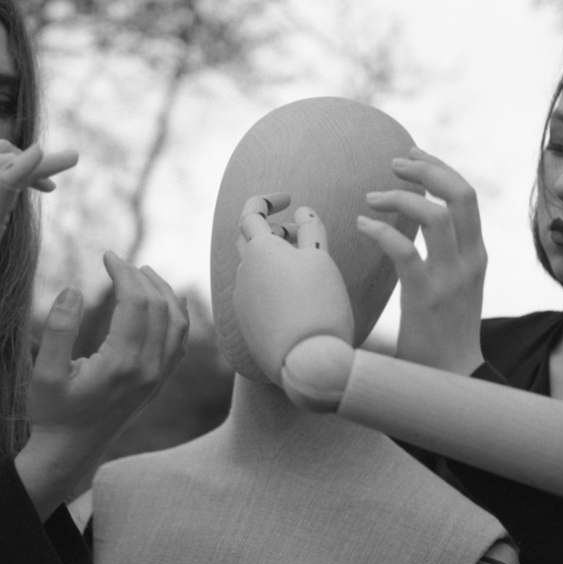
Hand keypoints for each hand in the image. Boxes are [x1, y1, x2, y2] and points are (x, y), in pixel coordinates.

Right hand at [16, 253, 188, 515]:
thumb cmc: (52, 413)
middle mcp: (148, 369)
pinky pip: (179, 341)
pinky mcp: (159, 382)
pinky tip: (163, 301)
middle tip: (118, 261)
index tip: (108, 256)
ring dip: (164, 292)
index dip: (124, 273)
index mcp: (122, 364)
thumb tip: (73, 290)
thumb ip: (57, 330)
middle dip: (141, 277)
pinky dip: (176, 314)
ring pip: (178, 323)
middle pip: (159, 307)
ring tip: (144, 272)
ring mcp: (158, 377)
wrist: (70, 453)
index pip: (137, 302)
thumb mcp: (43, 374)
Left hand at [233, 193, 354, 382]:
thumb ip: (311, 230)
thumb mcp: (322, 260)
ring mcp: (241, 300)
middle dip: (272, 230)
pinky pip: (253, 293)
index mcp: (259, 252)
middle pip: (248, 239)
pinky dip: (270, 284)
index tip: (289, 200)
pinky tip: (294, 297)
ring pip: (251, 268)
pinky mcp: (246, 324)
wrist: (308, 363)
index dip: (267, 200)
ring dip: (272, 258)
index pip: (251, 213)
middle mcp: (242, 273)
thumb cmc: (320, 305)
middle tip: (298, 234)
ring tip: (301, 266)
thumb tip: (302, 211)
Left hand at [358, 147, 485, 374]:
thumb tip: (416, 225)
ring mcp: (451, 278)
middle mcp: (470, 260)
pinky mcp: (426, 297)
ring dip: (400, 197)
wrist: (453, 379)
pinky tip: (362, 225)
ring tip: (371, 198)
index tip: (411, 155)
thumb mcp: (454, 286)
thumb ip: (445, 255)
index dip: (439, 168)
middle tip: (394, 163)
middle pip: (460, 194)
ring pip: (435, 215)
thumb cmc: (444, 334)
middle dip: (426, 169)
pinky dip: (380, 231)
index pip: (467, 195)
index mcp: (477, 254)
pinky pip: (404, 251)